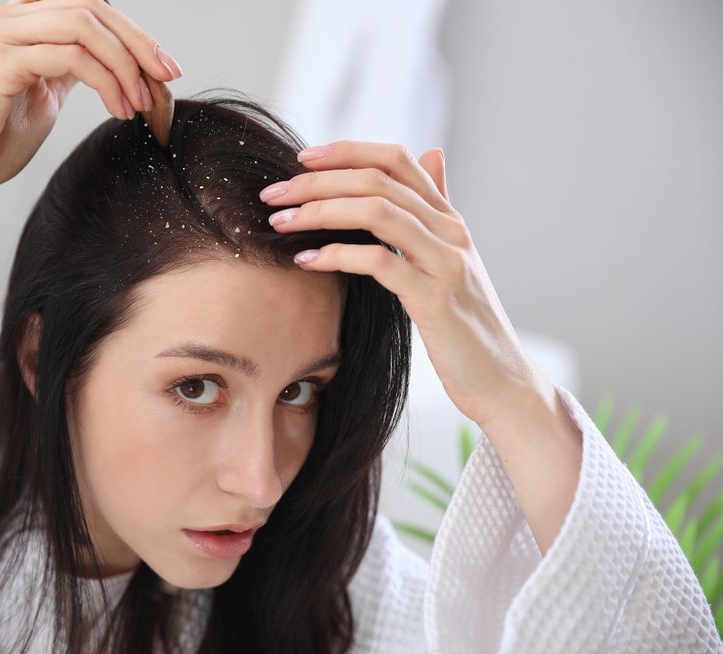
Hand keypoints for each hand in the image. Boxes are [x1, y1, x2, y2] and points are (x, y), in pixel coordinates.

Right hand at [0, 0, 182, 212]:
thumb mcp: (44, 95)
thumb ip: (74, 68)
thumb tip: (120, 62)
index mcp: (20, 21)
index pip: (89, 6)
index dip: (133, 33)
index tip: (164, 68)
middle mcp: (7, 16)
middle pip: (92, 6)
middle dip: (139, 43)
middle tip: (168, 77)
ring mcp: (1, 33)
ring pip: (85, 25)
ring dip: (125, 65)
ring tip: (139, 103)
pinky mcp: (0, 61)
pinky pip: (70, 56)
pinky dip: (105, 81)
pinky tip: (117, 108)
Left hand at [260, 141, 550, 433]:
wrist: (502, 380)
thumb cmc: (465, 325)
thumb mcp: (451, 258)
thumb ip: (435, 210)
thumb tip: (433, 153)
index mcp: (449, 219)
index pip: (397, 159)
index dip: (347, 150)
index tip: (301, 158)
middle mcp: (450, 231)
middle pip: (378, 180)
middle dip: (317, 181)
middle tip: (273, 194)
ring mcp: (445, 262)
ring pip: (378, 211)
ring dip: (320, 211)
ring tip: (281, 222)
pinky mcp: (434, 299)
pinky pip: (379, 261)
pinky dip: (337, 255)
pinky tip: (306, 261)